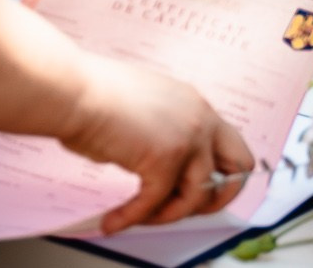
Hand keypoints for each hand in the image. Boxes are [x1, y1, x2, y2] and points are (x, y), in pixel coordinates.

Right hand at [59, 55, 254, 232]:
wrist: (73, 91)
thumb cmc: (94, 97)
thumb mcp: (144, 112)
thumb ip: (162, 136)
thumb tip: (160, 174)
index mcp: (196, 105)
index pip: (230, 145)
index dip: (217, 174)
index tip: (194, 191)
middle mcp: (200, 118)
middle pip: (238, 168)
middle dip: (216, 197)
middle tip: (183, 210)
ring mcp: (187, 138)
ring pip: (197, 195)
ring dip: (167, 214)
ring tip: (139, 217)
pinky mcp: (164, 158)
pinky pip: (155, 202)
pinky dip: (132, 218)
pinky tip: (113, 221)